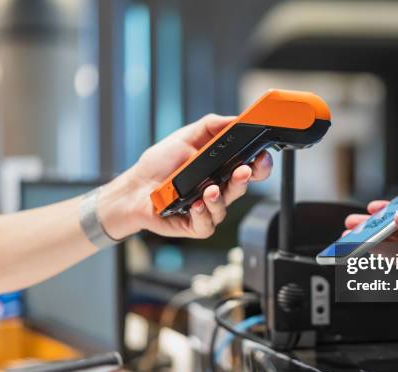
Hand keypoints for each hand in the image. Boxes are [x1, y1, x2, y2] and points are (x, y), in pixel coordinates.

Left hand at [98, 114, 272, 238]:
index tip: (262, 155)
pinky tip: (194, 204)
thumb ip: (211, 126)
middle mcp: (219, 189)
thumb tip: (235, 119)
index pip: (250, 167)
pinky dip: (202, 213)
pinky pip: (207, 223)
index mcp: (222, 168)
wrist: (135, 187)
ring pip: (224, 206)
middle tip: (243, 170)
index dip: (260, 163)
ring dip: (219, 197)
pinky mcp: (196, 225)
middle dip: (246, 179)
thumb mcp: (186, 137)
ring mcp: (209, 208)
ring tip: (210, 189)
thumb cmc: (160, 164)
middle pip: (242, 187)